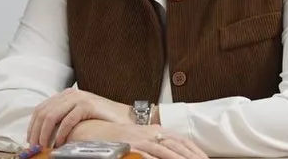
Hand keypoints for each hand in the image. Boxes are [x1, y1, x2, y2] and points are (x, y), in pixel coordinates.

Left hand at [27, 88, 131, 146]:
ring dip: (45, 134)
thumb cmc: (101, 120)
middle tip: (36, 147)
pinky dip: (61, 133)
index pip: (40, 109)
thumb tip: (44, 134)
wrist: (125, 118)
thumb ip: (63, 118)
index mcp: (65, 95)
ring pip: (51, 116)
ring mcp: (78, 98)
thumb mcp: (78, 115)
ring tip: (45, 147)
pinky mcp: (87, 105)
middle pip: (43, 112)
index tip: (30, 141)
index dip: (32, 126)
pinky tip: (61, 143)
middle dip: (36, 132)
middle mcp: (70, 94)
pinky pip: (67, 120)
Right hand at [69, 120, 206, 158]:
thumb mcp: (138, 139)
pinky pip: (146, 155)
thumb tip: (167, 149)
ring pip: (166, 151)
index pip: (182, 140)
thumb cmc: (115, 137)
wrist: (91, 131)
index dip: (195, 151)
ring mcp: (140, 139)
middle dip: (193, 157)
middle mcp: (150, 133)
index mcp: (154, 130)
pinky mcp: (129, 146)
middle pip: (178, 146)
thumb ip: (153, 144)